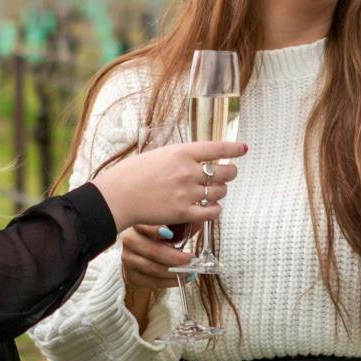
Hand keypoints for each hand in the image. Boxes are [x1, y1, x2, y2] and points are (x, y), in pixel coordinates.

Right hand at [91, 140, 243, 231]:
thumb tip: (198, 160)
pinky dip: (215, 210)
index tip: (242, 149)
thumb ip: (180, 158)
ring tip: (215, 192)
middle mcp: (188, 171)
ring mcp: (187, 192)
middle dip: (230, 173)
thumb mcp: (159, 155)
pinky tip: (212, 208)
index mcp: (181, 152)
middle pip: (223, 172)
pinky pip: (211, 212)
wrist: (118, 195)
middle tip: (229, 174)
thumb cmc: (133, 173)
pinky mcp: (183, 212)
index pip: (216, 148)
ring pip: (219, 192)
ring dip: (221, 192)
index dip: (232, 149)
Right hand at [121, 225, 193, 290]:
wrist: (140, 255)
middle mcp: (130, 241)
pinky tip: (181, 279)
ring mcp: (127, 259)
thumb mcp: (168, 227)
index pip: (144, 226)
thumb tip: (199, 220)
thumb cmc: (158, 237)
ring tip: (190, 272)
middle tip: (191, 259)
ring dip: (174, 272)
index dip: (156, 230)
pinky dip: (169, 282)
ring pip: (152, 268)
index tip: (169, 234)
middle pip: (152, 251)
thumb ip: (181, 223)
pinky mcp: (131, 276)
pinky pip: (151, 282)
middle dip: (175, 258)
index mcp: (138, 225)